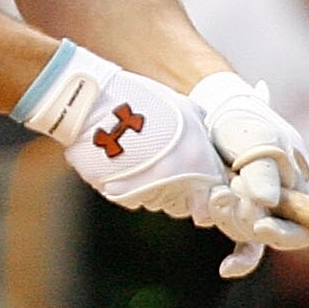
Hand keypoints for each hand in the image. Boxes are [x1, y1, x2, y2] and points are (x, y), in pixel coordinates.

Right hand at [14, 44, 223, 219]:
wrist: (95, 103)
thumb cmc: (142, 101)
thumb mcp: (186, 111)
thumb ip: (203, 141)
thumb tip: (211, 159)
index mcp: (197, 162)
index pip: (213, 204)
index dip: (209, 200)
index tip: (205, 194)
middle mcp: (174, 184)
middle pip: (184, 206)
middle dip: (182, 192)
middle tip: (169, 164)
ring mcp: (146, 192)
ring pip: (159, 203)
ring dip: (157, 188)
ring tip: (145, 158)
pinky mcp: (121, 195)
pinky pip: (136, 198)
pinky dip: (135, 186)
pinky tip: (129, 162)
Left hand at [190, 73, 308, 277]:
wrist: (212, 114)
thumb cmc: (244, 123)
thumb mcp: (256, 140)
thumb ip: (263, 172)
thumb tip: (268, 204)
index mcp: (304, 185)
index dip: (286, 232)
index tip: (260, 226)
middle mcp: (288, 203)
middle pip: (277, 233)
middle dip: (249, 221)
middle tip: (224, 196)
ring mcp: (263, 211)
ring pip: (252, 234)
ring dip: (230, 220)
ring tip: (215, 194)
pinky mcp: (240, 215)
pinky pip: (246, 246)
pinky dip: (239, 258)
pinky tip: (226, 268)